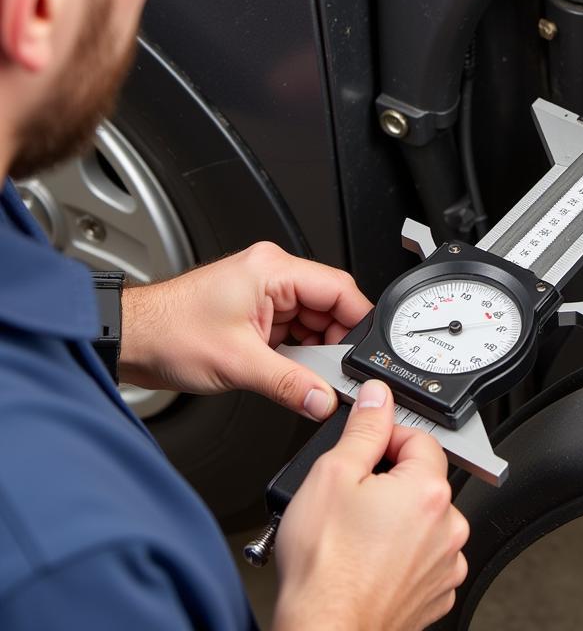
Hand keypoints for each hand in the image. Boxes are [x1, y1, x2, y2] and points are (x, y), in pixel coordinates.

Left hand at [118, 241, 371, 420]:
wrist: (130, 339)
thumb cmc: (168, 332)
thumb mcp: (237, 364)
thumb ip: (289, 384)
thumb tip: (323, 399)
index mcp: (272, 269)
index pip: (338, 288)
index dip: (357, 322)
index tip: (364, 353)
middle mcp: (271, 274)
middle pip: (328, 306)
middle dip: (333, 343)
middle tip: (333, 375)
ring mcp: (264, 293)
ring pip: (312, 321)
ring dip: (313, 351)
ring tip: (304, 376)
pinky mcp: (256, 311)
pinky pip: (293, 330)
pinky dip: (297, 353)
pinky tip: (290, 371)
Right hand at [272, 380, 468, 630]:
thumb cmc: (324, 569)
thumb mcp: (332, 474)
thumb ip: (364, 428)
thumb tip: (377, 397)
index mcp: (429, 491)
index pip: (419, 438)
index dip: (386, 439)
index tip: (363, 452)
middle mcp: (448, 528)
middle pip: (422, 480)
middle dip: (390, 481)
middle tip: (352, 498)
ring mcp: (445, 565)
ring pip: (423, 520)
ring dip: (396, 520)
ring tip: (356, 535)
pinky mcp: (435, 595)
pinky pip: (423, 557)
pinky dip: (400, 555)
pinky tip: (368, 562)